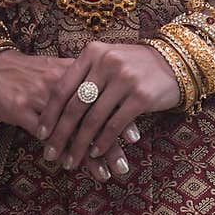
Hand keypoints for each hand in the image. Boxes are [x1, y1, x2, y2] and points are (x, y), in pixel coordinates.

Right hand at [0, 48, 143, 185]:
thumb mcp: (56, 69)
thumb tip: (108, 96)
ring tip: (105, 174)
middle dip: (109, 142)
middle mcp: (60, 82)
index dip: (118, 116)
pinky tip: (70, 166)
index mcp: (72, 70)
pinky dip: (61, 151)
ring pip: (71, 128)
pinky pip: (46, 134)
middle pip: (90, 114)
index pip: (102, 96)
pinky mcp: (22, 109)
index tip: (135, 137)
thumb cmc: (27, 72)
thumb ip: (80, 81)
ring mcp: (41, 96)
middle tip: (124, 165)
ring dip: (88, 154)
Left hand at [35, 39, 181, 173]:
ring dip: (79, 145)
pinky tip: (95, 154)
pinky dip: (102, 143)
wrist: (175, 62)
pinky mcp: (140, 97)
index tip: (40, 134)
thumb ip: (85, 76)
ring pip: (93, 119)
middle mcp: (106, 63)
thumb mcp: (107, 60)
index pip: (63, 87)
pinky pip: (114, 125)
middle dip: (60, 134)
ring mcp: (124, 79)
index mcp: (93, 53)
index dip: (50, 113)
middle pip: (75, 106)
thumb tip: (57, 106)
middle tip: (50, 154)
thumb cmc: (135, 65)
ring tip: (71, 161)